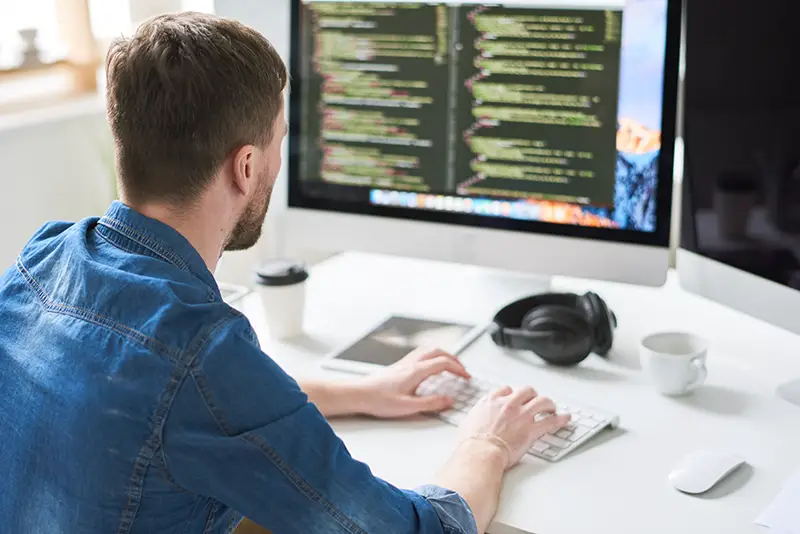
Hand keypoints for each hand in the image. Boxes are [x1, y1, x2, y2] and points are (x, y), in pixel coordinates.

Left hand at [354, 347, 470, 418]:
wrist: (358, 394)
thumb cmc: (378, 400)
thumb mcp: (408, 407)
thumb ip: (431, 403)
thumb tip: (449, 401)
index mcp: (416, 371)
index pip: (444, 363)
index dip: (459, 369)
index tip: (467, 377)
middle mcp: (411, 363)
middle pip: (438, 352)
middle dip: (454, 359)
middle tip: (462, 370)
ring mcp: (404, 363)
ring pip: (428, 350)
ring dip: (443, 355)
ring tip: (450, 366)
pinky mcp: (398, 366)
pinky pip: (420, 355)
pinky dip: (431, 357)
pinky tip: (429, 368)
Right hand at [458, 386, 570, 469]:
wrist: (480, 453)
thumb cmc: (471, 443)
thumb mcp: (467, 423)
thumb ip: (475, 418)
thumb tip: (473, 421)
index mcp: (491, 401)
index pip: (506, 390)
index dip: (512, 394)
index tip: (515, 399)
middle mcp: (508, 404)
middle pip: (526, 391)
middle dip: (532, 395)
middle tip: (535, 401)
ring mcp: (522, 416)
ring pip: (542, 401)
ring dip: (548, 404)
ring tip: (551, 408)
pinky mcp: (532, 430)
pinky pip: (551, 421)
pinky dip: (561, 419)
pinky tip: (566, 418)